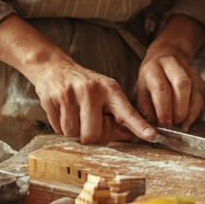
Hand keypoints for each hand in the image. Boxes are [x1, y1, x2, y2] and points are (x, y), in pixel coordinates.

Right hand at [0, 15, 154, 145]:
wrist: (53, 67)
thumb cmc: (84, 84)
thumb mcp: (105, 92)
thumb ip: (117, 113)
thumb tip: (129, 136)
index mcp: (110, 89)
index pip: (127, 111)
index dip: (139, 125)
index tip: (151, 135)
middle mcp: (91, 90)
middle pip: (93, 133)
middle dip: (92, 136)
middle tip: (89, 123)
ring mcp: (70, 95)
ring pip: (74, 134)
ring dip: (75, 131)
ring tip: (75, 114)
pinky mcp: (52, 100)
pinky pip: (59, 129)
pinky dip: (62, 127)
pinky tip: (64, 113)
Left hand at [136, 14, 204, 128]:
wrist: (166, 53)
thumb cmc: (151, 75)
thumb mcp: (141, 88)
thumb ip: (145, 107)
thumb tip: (151, 127)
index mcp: (153, 67)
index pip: (161, 88)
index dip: (164, 109)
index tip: (164, 124)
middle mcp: (172, 64)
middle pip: (182, 85)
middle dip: (179, 109)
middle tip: (174, 124)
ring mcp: (188, 69)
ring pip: (194, 90)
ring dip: (189, 111)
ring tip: (181, 124)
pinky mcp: (198, 76)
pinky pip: (200, 95)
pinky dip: (195, 110)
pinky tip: (188, 120)